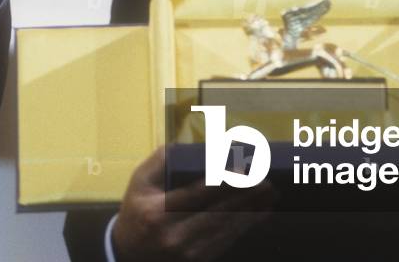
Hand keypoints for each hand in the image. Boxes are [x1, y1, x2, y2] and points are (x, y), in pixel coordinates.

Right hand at [112, 147, 276, 261]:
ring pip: (226, 229)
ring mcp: (188, 253)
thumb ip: (165, 159)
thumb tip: (199, 147)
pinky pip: (227, 242)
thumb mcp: (140, 179)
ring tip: (271, 194)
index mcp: (158, 212)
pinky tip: (260, 213)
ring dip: (252, 211)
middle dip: (246, 195)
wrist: (127, 251)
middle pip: (217, 212)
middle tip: (268, 180)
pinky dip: (246, 226)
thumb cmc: (137, 207)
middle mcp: (174, 235)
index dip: (223, 180)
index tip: (245, 167)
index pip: (197, 193)